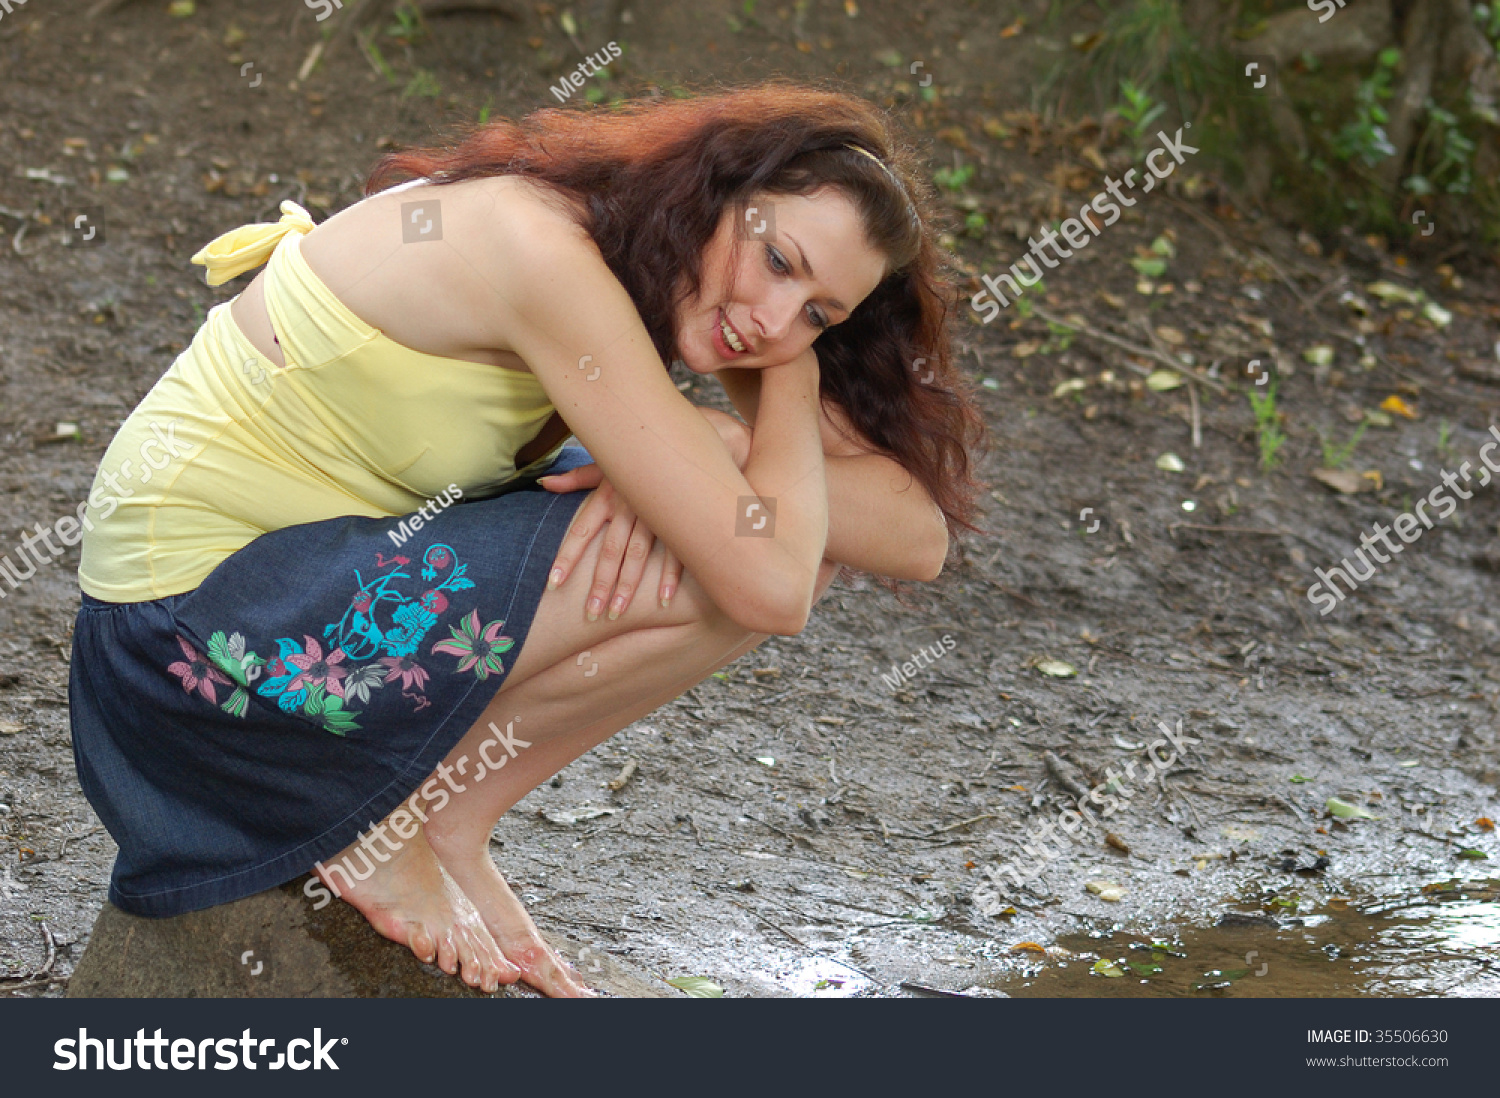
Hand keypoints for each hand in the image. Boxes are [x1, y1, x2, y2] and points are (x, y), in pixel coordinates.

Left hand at [539, 464, 683, 618]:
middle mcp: (627, 507)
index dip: (566, 558)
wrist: (678, 442)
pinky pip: (675, 552)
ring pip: (638, 556)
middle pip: (609, 552)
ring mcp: (653, 515)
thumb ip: (574, 479)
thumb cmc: (635, 456)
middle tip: (591, 613)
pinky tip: (664, 600)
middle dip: (599, 584)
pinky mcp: (678, 520)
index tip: (553, 584)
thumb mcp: (602, 463)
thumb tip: (544, 483)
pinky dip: (670, 576)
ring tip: (617, 613)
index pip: (580, 531)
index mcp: (606, 497)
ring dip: (628, 587)